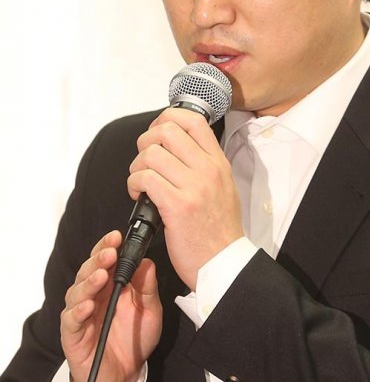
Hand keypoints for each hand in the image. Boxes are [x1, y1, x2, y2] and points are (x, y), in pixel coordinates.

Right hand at [61, 230, 162, 381]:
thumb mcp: (149, 312)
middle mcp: (92, 296)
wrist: (124, 378)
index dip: (107, 247)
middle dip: (98, 260)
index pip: (103, 260)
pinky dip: (78, 312)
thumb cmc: (133, 341)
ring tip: (100, 276)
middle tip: (110, 252)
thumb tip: (147, 262)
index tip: (116, 237)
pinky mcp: (73, 335)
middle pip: (89, 271)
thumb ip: (147, 288)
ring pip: (77, 292)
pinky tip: (87, 306)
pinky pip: (71, 321)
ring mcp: (80, 315)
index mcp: (109, 287)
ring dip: (88, 282)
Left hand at [128, 107, 242, 289]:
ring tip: (141, 183)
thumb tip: (178, 145)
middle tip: (145, 161)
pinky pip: (145, 179)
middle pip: (166, 130)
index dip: (167, 118)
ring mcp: (193, 186)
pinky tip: (140, 196)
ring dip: (137, 167)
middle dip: (146, 141)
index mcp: (219, 162)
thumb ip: (205, 163)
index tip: (158, 133)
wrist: (224, 262)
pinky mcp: (177, 206)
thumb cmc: (219, 229)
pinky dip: (134, 184)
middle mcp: (208, 169)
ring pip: (150, 154)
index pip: (193, 120)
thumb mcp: (224, 187)